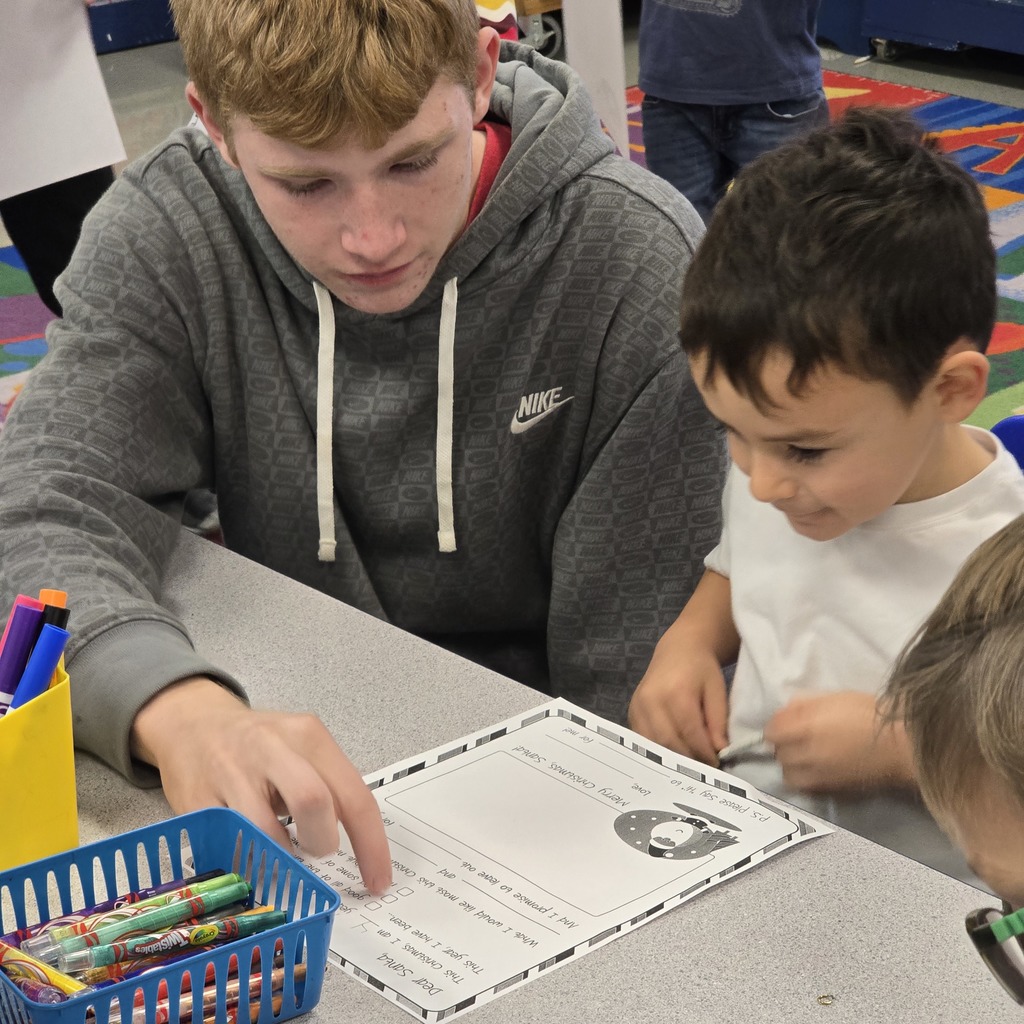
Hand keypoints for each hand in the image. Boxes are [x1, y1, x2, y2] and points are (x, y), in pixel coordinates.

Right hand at [131, 677, 392, 894]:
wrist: (192, 724)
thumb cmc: (259, 745)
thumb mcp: (299, 749)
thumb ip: (328, 787)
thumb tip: (359, 847)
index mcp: (308, 736)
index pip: (353, 794)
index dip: (371, 844)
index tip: (378, 880)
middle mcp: (271, 748)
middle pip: (314, 803)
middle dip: (322, 842)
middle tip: (316, 849)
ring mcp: (231, 773)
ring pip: (267, 832)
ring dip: (282, 858)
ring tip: (279, 849)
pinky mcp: (197, 801)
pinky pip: (230, 846)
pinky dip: (248, 861)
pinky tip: (250, 851)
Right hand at [628, 638, 727, 764]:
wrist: (678, 650)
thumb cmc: (701, 669)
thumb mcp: (717, 690)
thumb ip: (718, 721)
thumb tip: (719, 751)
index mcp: (676, 691)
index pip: (690, 732)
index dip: (704, 753)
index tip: (716, 765)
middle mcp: (652, 699)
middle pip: (669, 741)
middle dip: (689, 759)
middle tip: (704, 768)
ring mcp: (638, 706)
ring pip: (654, 744)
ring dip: (673, 758)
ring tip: (690, 762)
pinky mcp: (631, 712)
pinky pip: (643, 740)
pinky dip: (658, 750)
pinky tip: (674, 752)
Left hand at [765, 691, 915, 793]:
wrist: (903, 745)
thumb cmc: (871, 714)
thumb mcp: (834, 697)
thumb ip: (804, 704)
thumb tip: (785, 714)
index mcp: (805, 726)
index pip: (771, 731)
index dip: (777, 726)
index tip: (787, 724)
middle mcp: (806, 753)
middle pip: (778, 753)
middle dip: (784, 745)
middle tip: (798, 738)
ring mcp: (818, 775)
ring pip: (788, 774)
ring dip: (792, 764)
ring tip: (807, 756)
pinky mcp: (832, 791)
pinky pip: (805, 787)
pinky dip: (805, 778)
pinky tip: (818, 769)